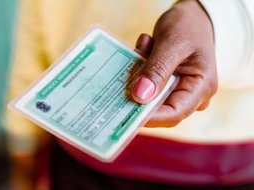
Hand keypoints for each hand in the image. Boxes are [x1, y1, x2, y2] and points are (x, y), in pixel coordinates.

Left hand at [132, 0, 216, 126]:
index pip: (174, 113)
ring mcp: (178, 90)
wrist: (193, 15)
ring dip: (140, 73)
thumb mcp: (173, 43)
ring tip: (143, 47)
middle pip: (159, 107)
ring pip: (150, 94)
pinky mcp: (166, 83)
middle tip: (124, 74)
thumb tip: (139, 96)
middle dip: (139, 92)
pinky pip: (147, 83)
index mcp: (201, 88)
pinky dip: (142, 66)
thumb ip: (158, 69)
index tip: (124, 110)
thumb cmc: (189, 26)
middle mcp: (191, 94)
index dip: (149, 117)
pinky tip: (146, 44)